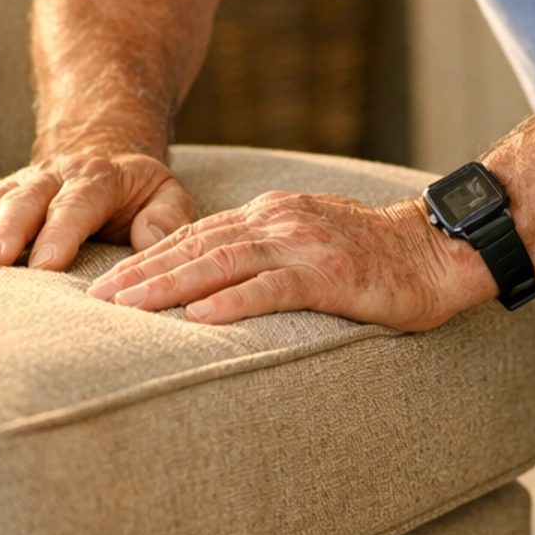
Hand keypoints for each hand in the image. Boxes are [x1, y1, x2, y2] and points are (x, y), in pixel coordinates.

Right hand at [0, 151, 195, 269]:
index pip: (77, 205)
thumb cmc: (137, 192)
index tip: (47, 265)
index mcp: (95, 179)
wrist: (101, 153)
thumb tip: (158, 243)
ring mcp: (15, 187)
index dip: (61, 233)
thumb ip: (168, 219)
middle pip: (24, 204)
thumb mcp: (166, 196)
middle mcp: (49, 179)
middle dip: (4, 235)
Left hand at [88, 191, 494, 329]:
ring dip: (170, 286)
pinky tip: (199, 320)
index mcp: (271, 215)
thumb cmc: (375, 260)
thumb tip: (212, 287)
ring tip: (128, 307)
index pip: (196, 235)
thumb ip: (265, 255)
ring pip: (222, 262)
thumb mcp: (309, 244)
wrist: (439, 252)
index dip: (148, 259)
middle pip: (196, 246)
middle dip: (141, 272)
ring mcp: (303, 245)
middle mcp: (279, 221)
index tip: (106, 284)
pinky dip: (233, 303)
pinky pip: (272, 288)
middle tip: (96, 300)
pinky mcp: (330, 274)